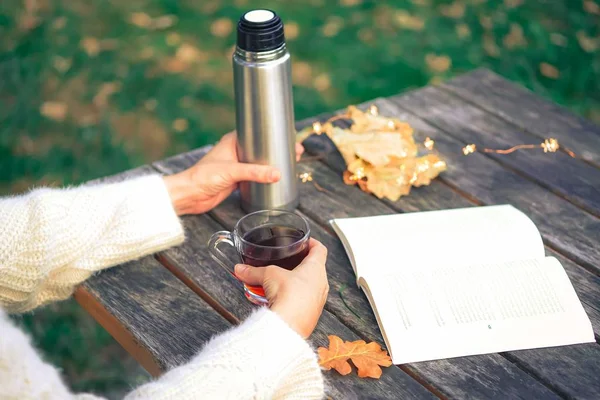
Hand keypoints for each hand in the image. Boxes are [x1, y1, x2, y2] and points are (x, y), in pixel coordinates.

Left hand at [164, 132, 304, 214]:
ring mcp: (236, 167)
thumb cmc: (203, 177)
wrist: (188, 195)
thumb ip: (255, 172)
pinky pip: (255, 177)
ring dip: (272, 165)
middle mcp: (235, 152)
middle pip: (261, 149)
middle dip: (278, 151)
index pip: (257, 134)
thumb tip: (278, 174)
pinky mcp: (236, 181)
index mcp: (233, 141)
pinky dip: (265, 177)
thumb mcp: (232, 171)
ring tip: (290, 165)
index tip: (290, 139)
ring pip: (259, 163)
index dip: (274, 135)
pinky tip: (275, 179)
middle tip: (296, 153)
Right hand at [234, 239, 328, 337]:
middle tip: (289, 262)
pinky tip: (280, 300)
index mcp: (316, 269)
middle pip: (315, 268)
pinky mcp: (311, 315)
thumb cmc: (288, 297)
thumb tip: (241, 269)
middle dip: (301, 264)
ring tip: (280, 282)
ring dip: (296, 283)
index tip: (305, 242)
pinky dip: (293, 299)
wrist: (289, 326)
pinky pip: (303, 303)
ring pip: (309, 287)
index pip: (320, 250)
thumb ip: (254, 271)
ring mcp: (318, 301)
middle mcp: (321, 284)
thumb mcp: (268, 275)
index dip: (312, 243)